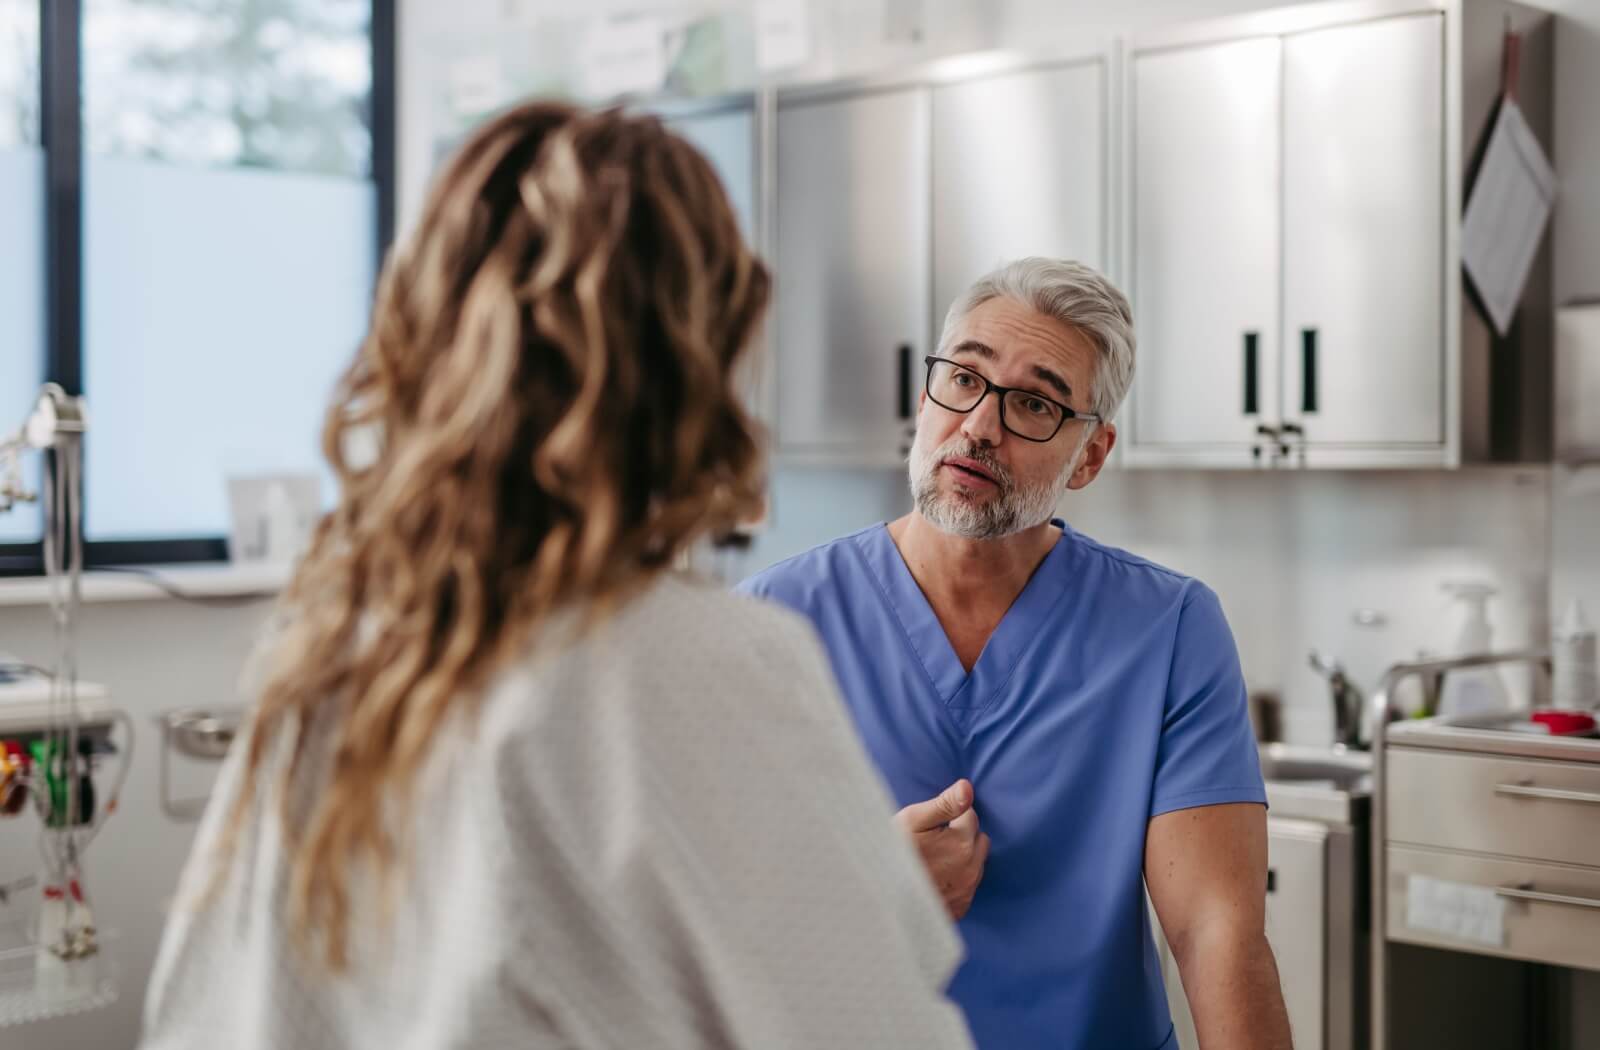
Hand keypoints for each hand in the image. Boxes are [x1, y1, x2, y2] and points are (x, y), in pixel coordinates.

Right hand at [894, 779, 989, 919]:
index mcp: (962, 844)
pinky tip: (934, 879)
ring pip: (976, 862)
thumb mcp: (913, 821)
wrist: (876, 897)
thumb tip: (968, 786)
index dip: (947, 816)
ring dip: (961, 857)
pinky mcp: (961, 908)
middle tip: (930, 841)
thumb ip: (945, 803)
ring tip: (931, 860)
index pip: (969, 814)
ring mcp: (966, 891)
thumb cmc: (891, 853)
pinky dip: (957, 879)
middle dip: (961, 835)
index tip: (928, 826)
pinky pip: (968, 885)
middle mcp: (971, 869)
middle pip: (978, 838)